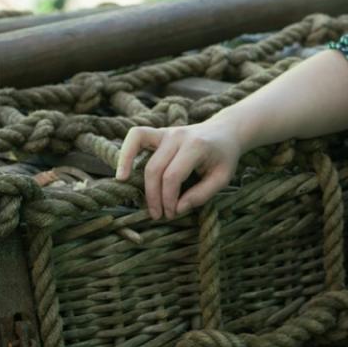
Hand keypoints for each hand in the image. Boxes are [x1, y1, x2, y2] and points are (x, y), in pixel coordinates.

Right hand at [115, 119, 240, 219]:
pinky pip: (136, 136)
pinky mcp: (159, 132)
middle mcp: (178, 136)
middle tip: (159, 215)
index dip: (168, 199)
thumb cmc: (224, 157)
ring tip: (135, 198)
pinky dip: (125, 152)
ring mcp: (167, 131)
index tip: (172, 214)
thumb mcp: (222, 178)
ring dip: (136, 178)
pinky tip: (122, 172)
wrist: (225, 131)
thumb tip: (177, 209)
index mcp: (196, 146)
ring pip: (141, 153)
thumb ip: (201, 195)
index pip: (173, 176)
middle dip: (154, 196)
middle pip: (155, 169)